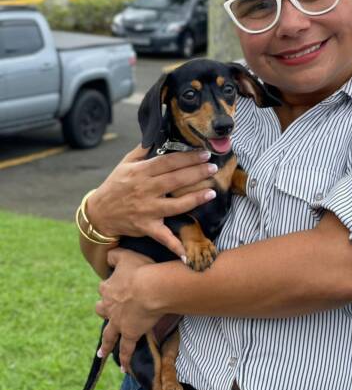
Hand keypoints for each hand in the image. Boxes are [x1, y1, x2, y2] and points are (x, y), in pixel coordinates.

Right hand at [87, 144, 215, 257]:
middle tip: (213, 167)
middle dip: (197, 173)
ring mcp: (147, 210)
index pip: (168, 162)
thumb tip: (158, 136)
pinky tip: (189, 253)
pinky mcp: (147, 227)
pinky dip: (175, 246)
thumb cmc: (114, 186)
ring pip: (175, 204)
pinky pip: (163, 237)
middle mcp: (145, 190)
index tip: (204, 154)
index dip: (188, 157)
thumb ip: (142, 151)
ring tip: (211, 192)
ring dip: (195, 199)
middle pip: (175, 180)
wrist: (99, 213)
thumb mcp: (125, 164)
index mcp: (141, 172)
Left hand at [95, 247, 161, 372]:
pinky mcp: (130, 334)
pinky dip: (124, 359)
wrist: (152, 288)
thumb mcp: (126, 256)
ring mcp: (119, 323)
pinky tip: (122, 368)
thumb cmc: (142, 270)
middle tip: (108, 313)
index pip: (104, 288)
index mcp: (108, 288)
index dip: (111, 286)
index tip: (118, 285)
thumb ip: (115, 255)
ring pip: (108, 334)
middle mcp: (110, 307)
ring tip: (101, 352)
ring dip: (105, 344)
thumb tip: (108, 254)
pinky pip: (126, 350)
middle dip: (104, 311)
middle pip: (101, 310)